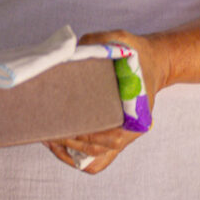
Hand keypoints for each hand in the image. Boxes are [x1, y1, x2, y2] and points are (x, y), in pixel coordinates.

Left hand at [45, 29, 162, 173]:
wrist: (154, 62)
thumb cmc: (138, 53)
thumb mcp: (122, 41)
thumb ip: (99, 43)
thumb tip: (72, 51)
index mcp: (137, 114)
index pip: (111, 137)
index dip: (85, 137)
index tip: (62, 128)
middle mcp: (131, 130)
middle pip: (98, 151)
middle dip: (69, 144)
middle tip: (46, 132)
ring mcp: (122, 135)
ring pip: (95, 159)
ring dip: (70, 153)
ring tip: (48, 139)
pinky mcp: (113, 134)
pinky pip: (96, 156)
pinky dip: (77, 155)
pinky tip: (58, 142)